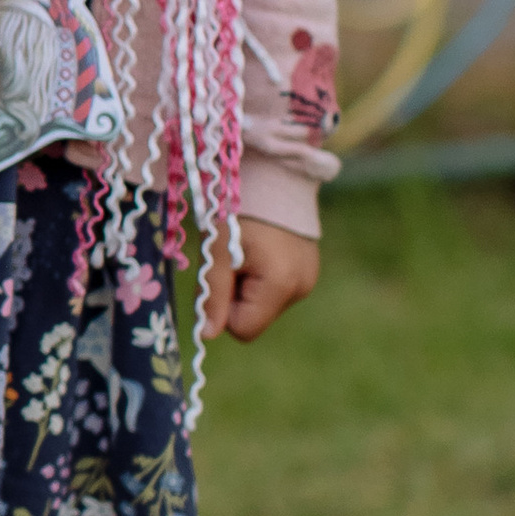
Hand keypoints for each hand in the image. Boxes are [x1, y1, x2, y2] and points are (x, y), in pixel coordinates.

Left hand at [199, 217, 319, 343]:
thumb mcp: (216, 252)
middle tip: (230, 259)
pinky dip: (261, 277)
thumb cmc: (238, 213)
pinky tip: (260, 250)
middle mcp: (301, 289)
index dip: (224, 309)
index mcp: (281, 285)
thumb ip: (212, 295)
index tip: (220, 275)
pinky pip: (275, 290)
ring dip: (247, 285)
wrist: (272, 180)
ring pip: (263, 304)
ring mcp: (308, 281)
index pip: (243, 329)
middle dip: (235, 295)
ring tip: (246, 251)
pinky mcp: (308, 272)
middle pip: (253, 317)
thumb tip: (206, 335)